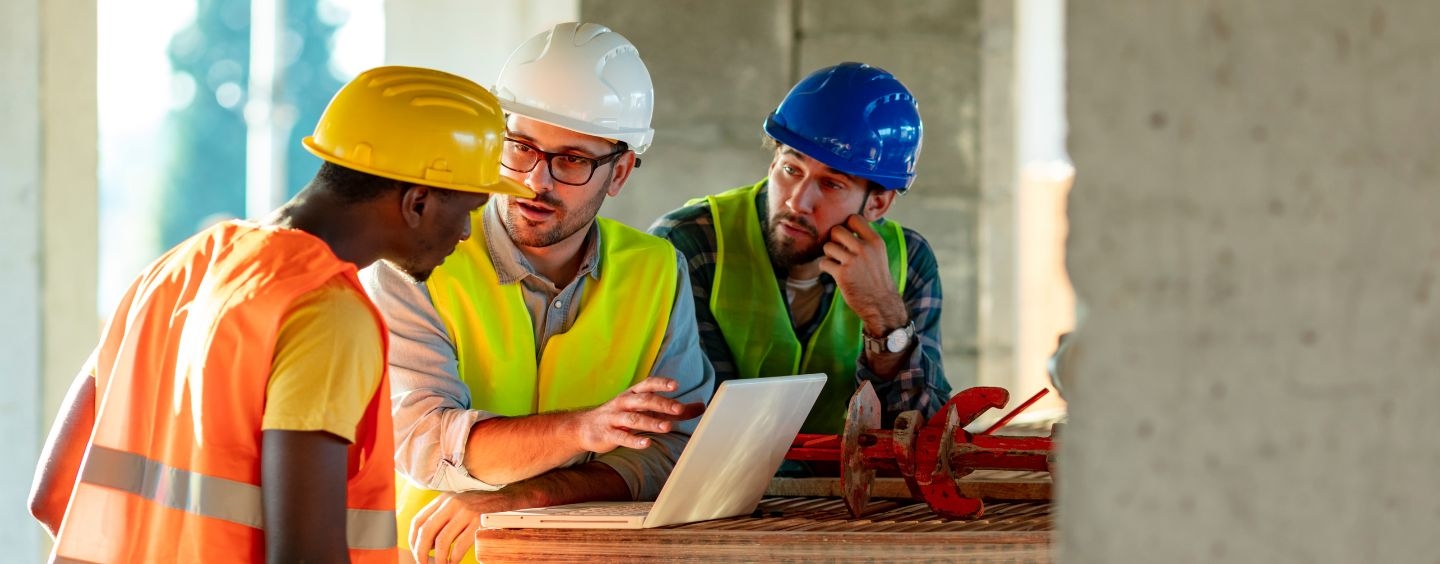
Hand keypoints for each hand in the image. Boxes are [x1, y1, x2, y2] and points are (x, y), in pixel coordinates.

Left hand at [410, 490, 525, 563]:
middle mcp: (452, 503)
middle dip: (420, 552)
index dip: (412, 539)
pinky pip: (459, 545)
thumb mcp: (458, 503)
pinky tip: (454, 562)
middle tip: (423, 563)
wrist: (508, 494)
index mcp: (443, 498)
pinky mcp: (478, 521)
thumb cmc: (482, 503)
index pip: (418, 520)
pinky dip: (454, 558)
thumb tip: (428, 544)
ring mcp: (465, 512)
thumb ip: (442, 516)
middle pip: (426, 531)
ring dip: (438, 558)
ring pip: (441, 541)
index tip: (415, 552)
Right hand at [575, 377, 704, 452]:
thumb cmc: (621, 416)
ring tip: (667, 427)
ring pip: (633, 419)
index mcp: (633, 393)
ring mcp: (614, 418)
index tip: (675, 385)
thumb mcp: (646, 409)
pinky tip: (647, 443)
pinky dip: (634, 440)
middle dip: (661, 404)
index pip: (648, 385)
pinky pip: (621, 437)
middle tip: (679, 409)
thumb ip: (673, 410)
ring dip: (650, 422)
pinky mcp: (608, 434)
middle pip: (643, 400)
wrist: (585, 427)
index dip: (661, 384)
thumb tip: (702, 406)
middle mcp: (623, 403)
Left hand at [820, 215, 907, 334]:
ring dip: (829, 255)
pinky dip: (826, 268)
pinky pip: (823, 263)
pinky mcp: (842, 274)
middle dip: (834, 240)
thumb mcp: (879, 254)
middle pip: (836, 230)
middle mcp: (864, 248)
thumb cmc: (877, 278)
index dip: (846, 226)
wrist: (881, 304)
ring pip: (827, 246)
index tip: (846, 237)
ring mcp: (853, 261)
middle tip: (839, 250)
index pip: (854, 219)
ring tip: (837, 263)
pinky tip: (834, 273)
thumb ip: (865, 240)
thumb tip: (845, 226)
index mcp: (875, 241)